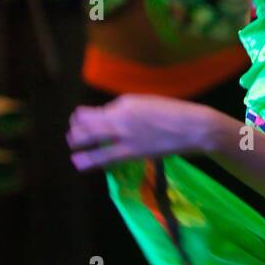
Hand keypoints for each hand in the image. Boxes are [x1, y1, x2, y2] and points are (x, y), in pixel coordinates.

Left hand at [67, 95, 222, 169]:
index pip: (101, 110)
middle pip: (89, 122)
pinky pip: (105, 156)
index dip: (90, 116)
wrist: (193, 127)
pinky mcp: (132, 152)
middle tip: (72, 132)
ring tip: (71, 145)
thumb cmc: (177, 113)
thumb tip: (117, 118)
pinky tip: (79, 162)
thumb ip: (131, 110)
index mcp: (126, 102)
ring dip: (78, 141)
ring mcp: (124, 134)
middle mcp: (120, 116)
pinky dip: (90, 159)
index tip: (85, 119)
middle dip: (77, 127)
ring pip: (92, 138)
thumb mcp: (150, 103)